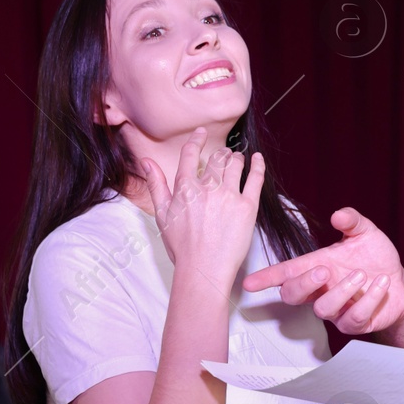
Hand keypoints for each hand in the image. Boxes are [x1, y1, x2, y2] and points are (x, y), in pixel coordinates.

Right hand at [144, 129, 264, 281]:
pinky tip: (258, 159)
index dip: (196, 140)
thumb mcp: (161, 214)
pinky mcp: (248, 207)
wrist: (203, 270)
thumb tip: (146, 161)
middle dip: (220, 154)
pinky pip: (255, 178)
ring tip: (237, 159)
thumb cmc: (182, 247)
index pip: (190, 154)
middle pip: (216, 159)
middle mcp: (207, 188)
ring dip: (236, 158)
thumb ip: (156, 185)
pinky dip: (258, 165)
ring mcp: (229, 196)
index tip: (201, 133)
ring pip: (235, 165)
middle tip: (223, 156)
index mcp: (185, 188)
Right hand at [242, 207, 403, 335]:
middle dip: (303, 283)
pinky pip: (355, 318)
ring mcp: (337, 309)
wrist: (398, 281)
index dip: (266, 278)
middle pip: (293, 296)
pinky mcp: (355, 323)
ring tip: (362, 274)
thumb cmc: (375, 258)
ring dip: (342, 291)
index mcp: (317, 267)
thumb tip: (338, 214)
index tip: (249, 283)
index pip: (285, 273)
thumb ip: (352, 221)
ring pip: (324, 309)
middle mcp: (322, 290)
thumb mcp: (365, 233)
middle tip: (324, 270)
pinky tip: (381, 284)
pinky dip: (369, 299)